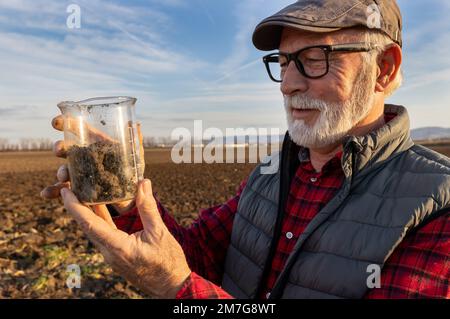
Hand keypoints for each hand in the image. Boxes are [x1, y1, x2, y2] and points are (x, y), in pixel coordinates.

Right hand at [40, 115, 144, 214]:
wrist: (130, 194)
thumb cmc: (132, 170)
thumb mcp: (135, 154)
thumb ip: (135, 140)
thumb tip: (135, 123)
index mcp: (96, 143)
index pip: (78, 130)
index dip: (66, 123)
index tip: (56, 122)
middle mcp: (85, 156)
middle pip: (68, 149)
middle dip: (60, 148)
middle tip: (59, 150)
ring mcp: (80, 173)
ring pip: (65, 169)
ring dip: (60, 171)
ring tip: (63, 176)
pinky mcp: (78, 189)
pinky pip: (63, 191)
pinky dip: (52, 191)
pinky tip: (45, 194)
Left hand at [60, 179, 190, 297]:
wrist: (171, 285)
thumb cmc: (167, 261)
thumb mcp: (159, 232)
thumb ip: (148, 207)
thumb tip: (143, 182)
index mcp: (118, 247)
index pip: (89, 224)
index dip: (74, 206)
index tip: (65, 191)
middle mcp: (109, 252)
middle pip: (87, 226)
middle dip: (77, 205)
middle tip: (71, 184)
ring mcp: (111, 255)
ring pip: (94, 230)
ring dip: (87, 211)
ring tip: (83, 190)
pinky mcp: (116, 255)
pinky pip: (103, 234)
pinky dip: (99, 218)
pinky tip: (100, 205)